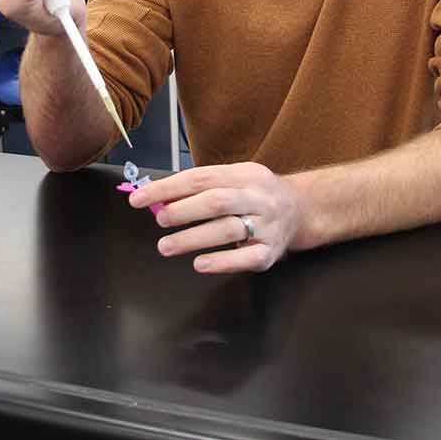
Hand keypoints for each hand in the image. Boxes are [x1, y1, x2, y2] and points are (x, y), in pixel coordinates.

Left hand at [128, 163, 305, 273]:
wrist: (301, 210)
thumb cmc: (254, 195)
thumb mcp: (234, 178)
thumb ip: (200, 186)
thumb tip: (158, 197)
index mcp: (244, 175)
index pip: (200, 178)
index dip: (167, 188)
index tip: (139, 199)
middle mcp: (258, 197)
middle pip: (217, 201)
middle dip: (183, 210)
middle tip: (159, 219)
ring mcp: (267, 225)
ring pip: (229, 229)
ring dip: (193, 238)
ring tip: (166, 246)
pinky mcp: (270, 252)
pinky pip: (246, 257)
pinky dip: (222, 262)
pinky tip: (199, 264)